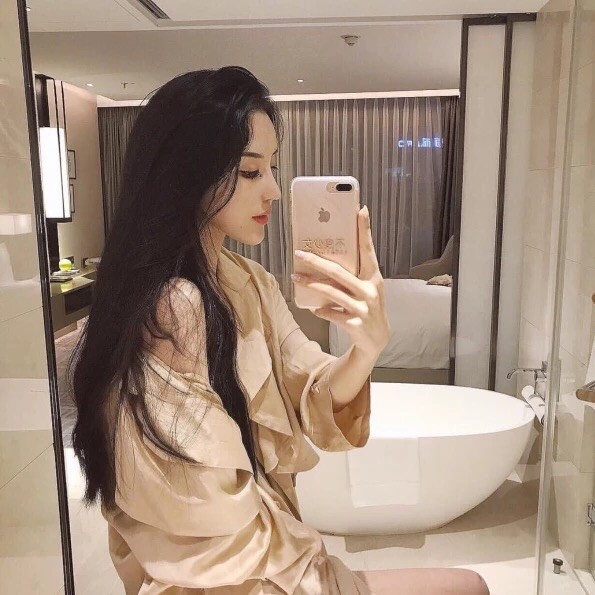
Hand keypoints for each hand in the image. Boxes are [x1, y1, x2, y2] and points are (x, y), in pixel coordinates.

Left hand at [292, 205, 390, 358]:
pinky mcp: (355, 324)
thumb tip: (326, 255)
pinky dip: (320, 309)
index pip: (368, 249)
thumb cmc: (367, 305)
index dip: (364, 229)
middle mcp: (370, 290)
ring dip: (311, 284)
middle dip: (316, 262)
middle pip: (339, 272)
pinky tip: (314, 307)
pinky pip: (331, 313)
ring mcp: (363, 308)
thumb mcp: (367, 287)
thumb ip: (353, 273)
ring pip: (331, 292)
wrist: (377, 339)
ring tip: (296, 278)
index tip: (360, 209)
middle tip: (299, 253)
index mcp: (374, 277)